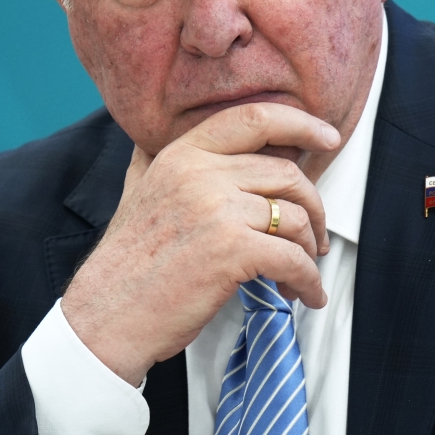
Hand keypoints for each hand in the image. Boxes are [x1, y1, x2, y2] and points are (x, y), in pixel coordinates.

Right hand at [60, 102, 340, 386]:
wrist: (106, 316)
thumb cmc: (127, 262)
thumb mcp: (138, 191)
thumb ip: (154, 159)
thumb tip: (155, 136)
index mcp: (182, 154)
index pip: (253, 118)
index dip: (300, 123)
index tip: (328, 137)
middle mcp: (201, 173)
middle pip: (286, 173)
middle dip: (313, 206)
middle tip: (315, 236)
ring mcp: (218, 210)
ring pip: (293, 217)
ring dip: (310, 250)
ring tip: (303, 272)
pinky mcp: (232, 250)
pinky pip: (293, 258)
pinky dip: (308, 280)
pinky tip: (305, 294)